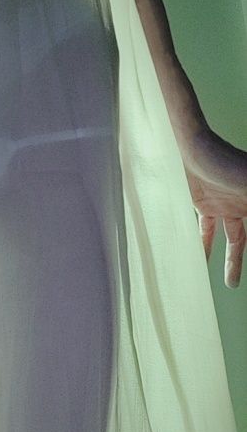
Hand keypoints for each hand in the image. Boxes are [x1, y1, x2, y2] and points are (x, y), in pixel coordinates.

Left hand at [179, 128, 246, 287]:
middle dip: (240, 261)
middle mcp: (243, 203)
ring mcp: (223, 204)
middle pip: (242, 239)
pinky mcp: (203, 203)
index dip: (243, 253)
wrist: (190, 146)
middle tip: (236, 285)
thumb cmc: (225, 161)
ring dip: (228, 259)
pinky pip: (205, 230)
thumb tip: (242, 227)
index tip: (237, 279)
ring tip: (231, 282)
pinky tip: (198, 261)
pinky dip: (202, 244)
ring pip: (229, 238)